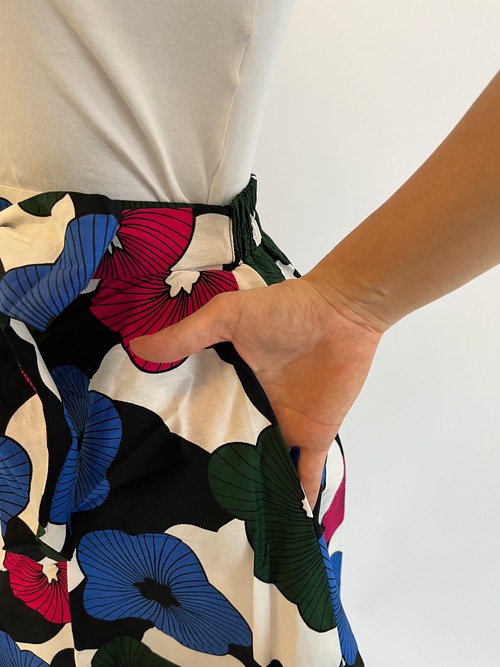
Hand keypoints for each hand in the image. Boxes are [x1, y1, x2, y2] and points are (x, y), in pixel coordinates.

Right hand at [130, 277, 381, 507]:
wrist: (341, 312)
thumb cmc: (284, 311)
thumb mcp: (226, 317)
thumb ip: (185, 336)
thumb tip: (135, 347)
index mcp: (232, 385)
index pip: (203, 417)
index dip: (183, 439)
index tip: (156, 467)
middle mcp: (256, 410)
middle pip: (232, 450)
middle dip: (215, 477)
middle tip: (183, 513)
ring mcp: (285, 427)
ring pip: (265, 469)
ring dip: (253, 494)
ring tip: (225, 530)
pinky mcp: (314, 436)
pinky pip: (306, 474)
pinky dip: (299, 499)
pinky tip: (283, 528)